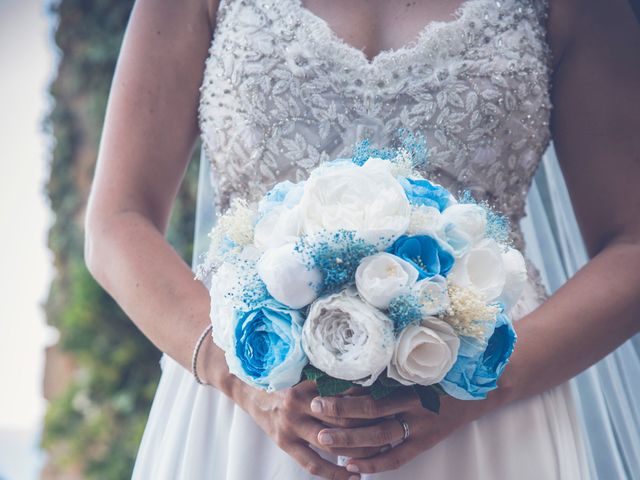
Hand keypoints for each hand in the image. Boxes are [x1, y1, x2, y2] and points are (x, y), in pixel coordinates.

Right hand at [236, 380, 383, 479]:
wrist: (247, 387)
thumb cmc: (283, 376)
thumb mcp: (305, 369)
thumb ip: (330, 375)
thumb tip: (368, 378)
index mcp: (308, 382)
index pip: (347, 394)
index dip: (370, 401)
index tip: (390, 405)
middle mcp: (299, 404)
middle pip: (343, 420)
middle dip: (370, 428)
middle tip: (390, 431)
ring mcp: (291, 425)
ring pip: (333, 443)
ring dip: (358, 452)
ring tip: (378, 455)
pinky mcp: (284, 443)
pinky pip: (314, 464)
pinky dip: (335, 474)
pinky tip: (353, 476)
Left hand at [309, 387, 498, 474]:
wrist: (476, 392)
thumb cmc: (439, 375)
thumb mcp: (415, 367)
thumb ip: (387, 371)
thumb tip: (348, 372)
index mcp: (408, 380)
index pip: (372, 386)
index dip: (345, 389)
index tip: (319, 389)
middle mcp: (412, 402)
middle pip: (371, 409)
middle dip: (340, 412)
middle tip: (314, 409)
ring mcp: (420, 425)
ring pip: (380, 436)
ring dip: (350, 440)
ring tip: (324, 441)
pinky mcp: (425, 443)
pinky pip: (396, 457)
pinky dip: (373, 464)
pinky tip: (352, 466)